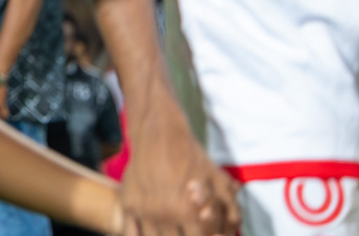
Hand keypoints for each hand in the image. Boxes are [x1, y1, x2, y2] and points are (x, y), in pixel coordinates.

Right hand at [121, 108, 239, 235]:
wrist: (160, 134)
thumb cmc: (193, 158)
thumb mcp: (219, 182)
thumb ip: (230, 213)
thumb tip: (228, 234)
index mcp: (188, 211)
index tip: (204, 234)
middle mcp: (164, 213)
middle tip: (185, 231)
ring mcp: (143, 209)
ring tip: (171, 232)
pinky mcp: (128, 203)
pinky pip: (129, 233)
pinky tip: (151, 234)